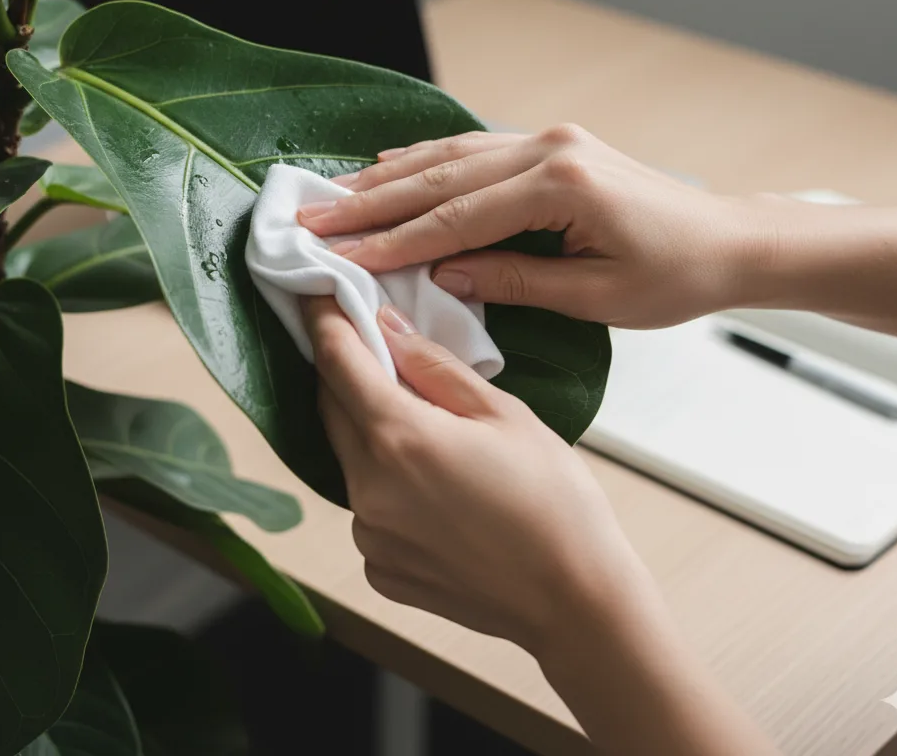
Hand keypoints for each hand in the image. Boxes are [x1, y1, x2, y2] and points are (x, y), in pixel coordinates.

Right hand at [298, 125, 765, 328]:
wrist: (729, 240)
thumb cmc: (676, 275)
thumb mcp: (597, 296)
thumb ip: (515, 280)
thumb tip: (445, 274)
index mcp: (562, 186)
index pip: (457, 217)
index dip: (396, 242)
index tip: (343, 258)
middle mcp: (549, 149)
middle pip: (442, 176)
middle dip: (373, 203)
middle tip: (312, 217)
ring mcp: (550, 140)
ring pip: (452, 154)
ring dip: (391, 177)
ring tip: (336, 194)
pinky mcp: (553, 146)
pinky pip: (475, 149)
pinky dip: (429, 160)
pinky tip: (393, 167)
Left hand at [304, 297, 779, 755]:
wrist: (575, 600)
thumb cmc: (553, 501)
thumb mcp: (504, 414)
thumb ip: (435, 368)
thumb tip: (388, 327)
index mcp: (398, 438)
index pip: (337, 361)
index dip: (325, 321)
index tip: (321, 296)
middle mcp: (368, 488)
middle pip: (332, 409)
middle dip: (344, 371)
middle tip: (371, 346)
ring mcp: (370, 535)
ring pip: (349, 459)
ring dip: (369, 430)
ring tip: (422, 424)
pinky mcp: (380, 568)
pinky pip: (367, 508)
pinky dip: (385, 484)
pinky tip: (434, 487)